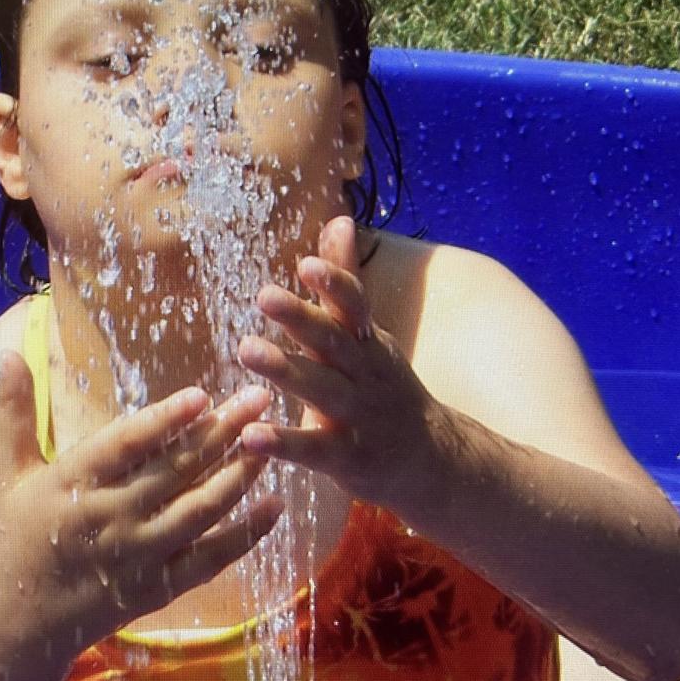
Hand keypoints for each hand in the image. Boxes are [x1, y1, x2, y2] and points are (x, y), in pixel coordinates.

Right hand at [0, 351, 283, 668]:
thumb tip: (8, 352)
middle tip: (260, 399)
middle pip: (177, 471)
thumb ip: (14, 411)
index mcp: (73, 482)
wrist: (13, 623)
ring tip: (271, 442)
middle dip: (223, 432)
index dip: (165, 420)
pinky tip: (275, 507)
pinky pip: (211, 559)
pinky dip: (246, 534)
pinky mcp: (157, 587)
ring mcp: (139, 555)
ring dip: (241, 476)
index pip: (127, 445)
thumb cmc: (10, 538)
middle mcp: (110, 517)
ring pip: (202, 511)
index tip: (202, 395)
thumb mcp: (6, 472)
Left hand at [236, 216, 440, 507]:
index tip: (308, 264)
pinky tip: (250, 434)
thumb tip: (338, 219)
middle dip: (301, 318)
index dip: (335, 284)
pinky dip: (283, 442)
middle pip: (334, 342)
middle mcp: (364, 373)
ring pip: (322, 391)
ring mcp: (359, 417)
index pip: (354, 306)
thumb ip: (344, 282)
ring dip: (286, 369)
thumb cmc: (382, 386)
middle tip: (264, 295)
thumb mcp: (368, 333)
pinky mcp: (348, 459)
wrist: (432, 461)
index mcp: (366, 341)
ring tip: (246, 350)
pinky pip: (313, 449)